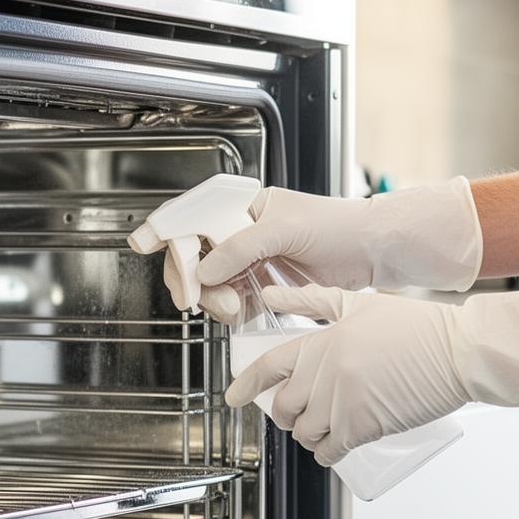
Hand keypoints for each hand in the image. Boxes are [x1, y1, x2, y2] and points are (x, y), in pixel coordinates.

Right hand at [159, 177, 485, 319]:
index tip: (143, 243)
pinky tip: (246, 312)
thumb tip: (204, 269)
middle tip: (195, 299)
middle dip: (192, 280)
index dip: (165, 230)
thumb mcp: (286, 229)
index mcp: (242, 207)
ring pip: (211, 286)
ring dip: (216, 301)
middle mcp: (241, 233)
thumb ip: (241, 247)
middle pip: (194, 257)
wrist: (374, 252)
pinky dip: (233, 311)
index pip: (193, 216)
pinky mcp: (263, 288)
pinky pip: (233, 303)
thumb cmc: (340, 227)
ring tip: (239, 308)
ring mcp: (250, 263)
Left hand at [226, 284, 518, 465]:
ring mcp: (341, 404)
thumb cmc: (417, 326)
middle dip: (287, 414)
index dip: (246, 385)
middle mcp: (324, 374)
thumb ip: (311, 300)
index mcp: (321, 341)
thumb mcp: (359, 303)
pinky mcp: (362, 427)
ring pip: (304, 432)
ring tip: (323, 428)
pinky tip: (334, 448)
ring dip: (308, 435)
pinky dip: (326, 453)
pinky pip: (328, 451)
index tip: (233, 397)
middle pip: (283, 407)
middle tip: (298, 414)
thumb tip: (270, 296)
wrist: (457, 352)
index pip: (268, 367)